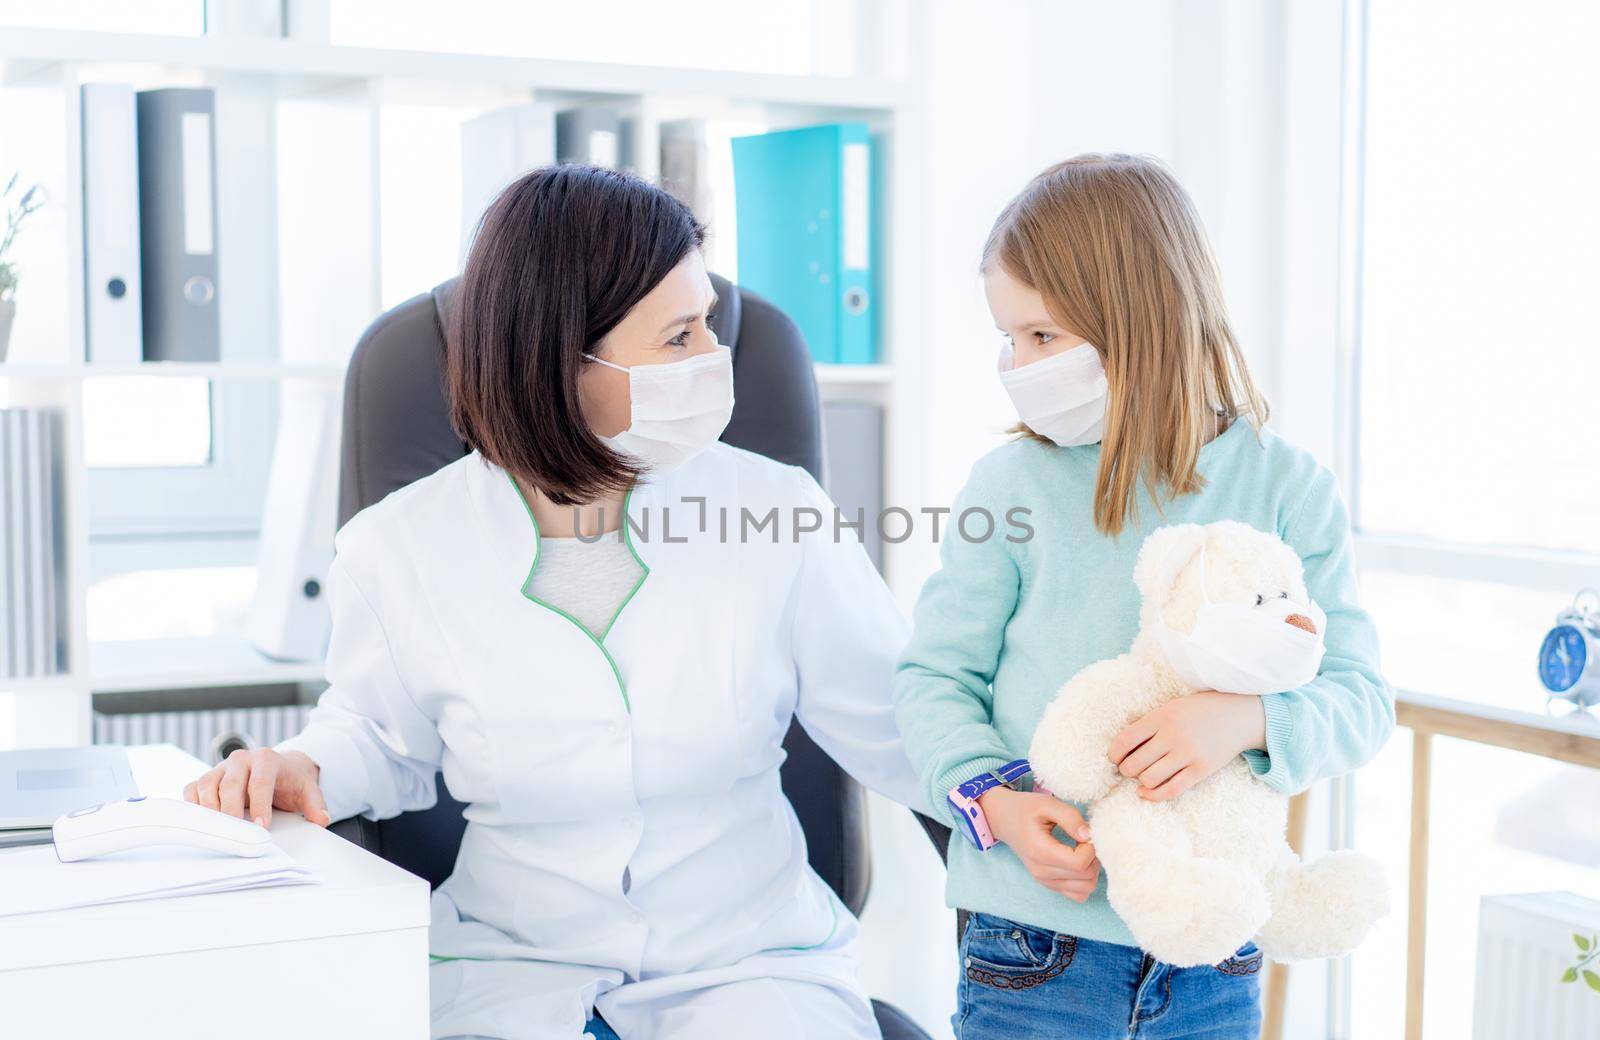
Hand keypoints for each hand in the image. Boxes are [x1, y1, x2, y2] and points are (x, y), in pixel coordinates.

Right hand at [182, 748, 329, 827]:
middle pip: (231, 784)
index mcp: (267, 759)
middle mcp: (242, 759)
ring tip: (217, 829)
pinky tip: (199, 820)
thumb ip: (316, 804)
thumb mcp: (308, 790)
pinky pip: (192, 788)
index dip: (260, 805)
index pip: (261, 782)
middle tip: (235, 832)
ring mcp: (222, 767)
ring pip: (208, 785)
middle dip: (231, 810)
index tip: (261, 827)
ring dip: (209, 808)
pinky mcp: (208, 777)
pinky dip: (192, 803)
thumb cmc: (291, 781)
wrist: (279, 767)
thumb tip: (321, 819)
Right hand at [978, 787, 1099, 902]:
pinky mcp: (1048, 884)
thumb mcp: (1048, 803)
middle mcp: (1041, 872)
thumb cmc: (1026, 809)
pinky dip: (1084, 881)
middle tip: (1085, 841)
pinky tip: (1078, 862)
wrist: (1004, 819)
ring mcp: (1044, 881)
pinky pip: (1077, 895)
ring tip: (1082, 851)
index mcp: (1040, 851)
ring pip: (1085, 890)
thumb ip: (1071, 818)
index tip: (1085, 834)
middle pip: (1086, 879)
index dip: (1091, 849)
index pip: (1079, 863)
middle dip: (1094, 859)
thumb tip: (1089, 836)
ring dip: (1091, 871)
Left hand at [1108, 691, 1265, 802]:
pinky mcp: (1201, 770)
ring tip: (1142, 775)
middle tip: (1129, 767)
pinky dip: (1153, 795)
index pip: (1124, 740)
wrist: (1237, 715)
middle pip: (1134, 764)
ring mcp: (1188, 754)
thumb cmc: (1197, 712)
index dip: (1113, 754)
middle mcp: (1172, 736)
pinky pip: (1171, 790)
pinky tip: (1145, 792)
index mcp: (1161, 717)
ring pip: (1149, 779)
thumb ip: (1147, 725)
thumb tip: (1120, 749)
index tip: (1114, 758)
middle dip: (1125, 769)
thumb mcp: (1169, 708)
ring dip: (1140, 781)